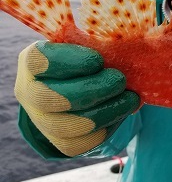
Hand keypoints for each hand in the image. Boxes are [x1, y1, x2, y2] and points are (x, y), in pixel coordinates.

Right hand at [15, 41, 139, 155]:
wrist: (79, 86)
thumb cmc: (85, 58)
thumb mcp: (85, 43)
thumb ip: (95, 39)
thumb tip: (121, 41)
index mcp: (33, 62)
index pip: (39, 61)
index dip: (70, 61)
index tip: (97, 60)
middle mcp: (31, 93)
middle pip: (55, 98)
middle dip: (95, 89)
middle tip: (119, 79)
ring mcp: (43, 122)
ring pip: (71, 126)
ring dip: (107, 111)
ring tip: (130, 98)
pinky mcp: (63, 142)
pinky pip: (85, 142)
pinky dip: (109, 126)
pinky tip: (123, 111)